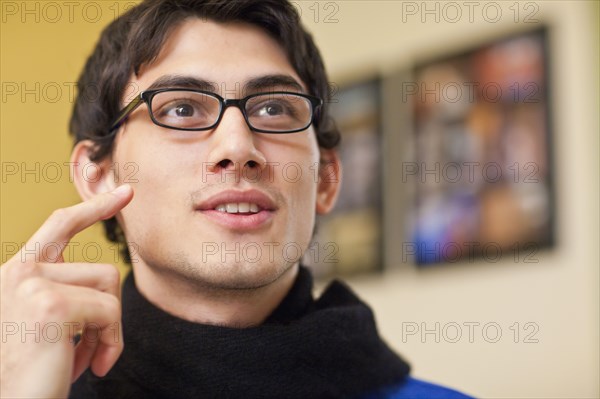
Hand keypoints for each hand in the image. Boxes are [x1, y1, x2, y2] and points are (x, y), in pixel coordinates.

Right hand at [0, 185, 133, 398]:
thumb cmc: (32, 373)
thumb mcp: (46, 324)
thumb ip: (65, 293)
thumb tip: (105, 280)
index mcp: (15, 274)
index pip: (59, 226)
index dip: (95, 208)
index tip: (126, 193)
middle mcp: (17, 272)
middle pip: (101, 270)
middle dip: (112, 307)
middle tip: (107, 338)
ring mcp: (32, 284)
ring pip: (109, 288)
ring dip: (108, 330)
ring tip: (86, 359)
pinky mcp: (51, 305)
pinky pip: (109, 311)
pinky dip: (111, 342)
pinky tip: (89, 367)